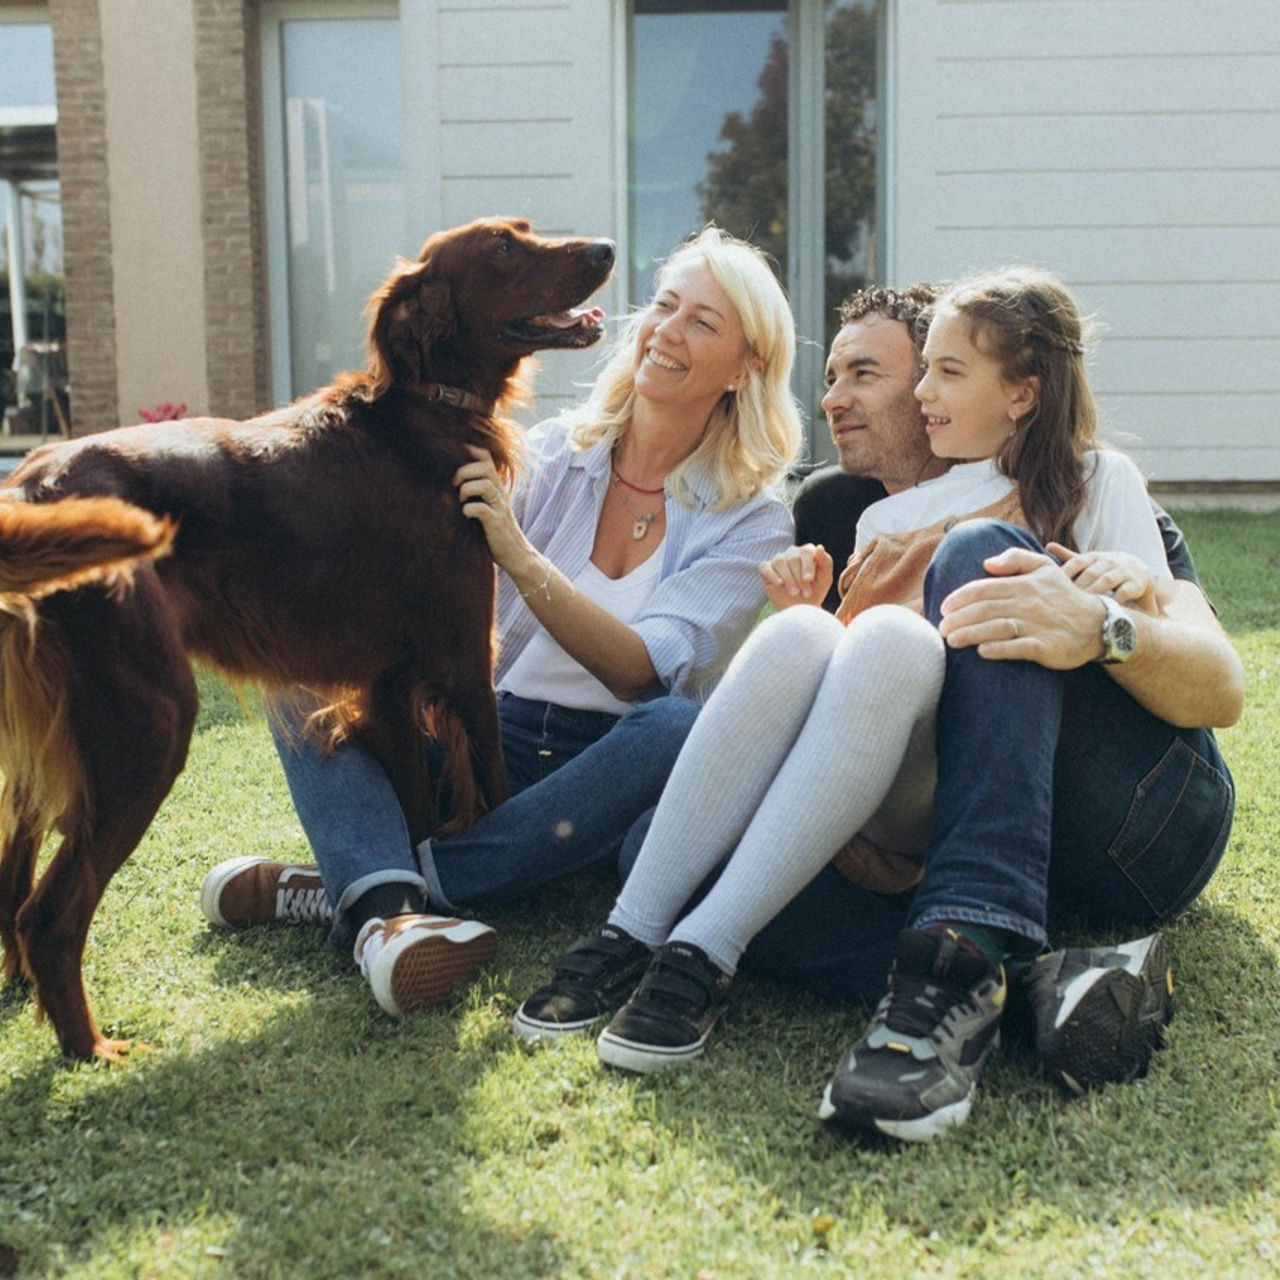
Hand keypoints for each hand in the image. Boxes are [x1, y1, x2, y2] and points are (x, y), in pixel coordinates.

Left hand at [453, 445, 532, 572]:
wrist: (517, 555)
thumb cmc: (496, 532)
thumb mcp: (487, 507)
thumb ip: (474, 495)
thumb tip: (445, 487)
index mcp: (496, 487)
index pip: (486, 458)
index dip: (469, 451)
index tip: (452, 458)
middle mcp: (499, 494)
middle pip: (485, 466)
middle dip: (464, 471)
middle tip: (454, 486)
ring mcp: (499, 508)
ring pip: (485, 484)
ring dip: (466, 489)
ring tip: (461, 501)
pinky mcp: (496, 523)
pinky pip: (481, 509)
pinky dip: (468, 510)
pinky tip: (466, 515)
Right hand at [759, 543, 833, 610]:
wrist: (801, 608)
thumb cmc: (815, 591)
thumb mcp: (825, 579)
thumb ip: (826, 562)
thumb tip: (819, 547)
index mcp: (807, 552)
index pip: (806, 551)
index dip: (808, 565)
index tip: (809, 579)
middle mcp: (792, 553)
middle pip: (793, 558)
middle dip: (799, 577)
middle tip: (806, 593)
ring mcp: (778, 560)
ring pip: (780, 561)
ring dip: (788, 578)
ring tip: (794, 592)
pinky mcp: (765, 569)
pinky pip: (765, 567)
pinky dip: (772, 575)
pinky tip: (780, 583)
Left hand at [936, 546, 1106, 668]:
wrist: (1098, 624)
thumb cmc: (1063, 595)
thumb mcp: (1044, 567)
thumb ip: (1015, 559)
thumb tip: (986, 563)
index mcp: (1024, 584)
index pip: (983, 589)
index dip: (960, 598)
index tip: (944, 608)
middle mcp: (1029, 603)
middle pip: (985, 609)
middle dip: (958, 619)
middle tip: (941, 629)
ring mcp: (1038, 625)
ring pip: (997, 628)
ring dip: (971, 634)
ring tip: (951, 640)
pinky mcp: (1047, 646)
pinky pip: (1019, 648)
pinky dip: (1000, 649)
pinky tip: (982, 652)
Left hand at [1046, 542, 1167, 614]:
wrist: (1139, 571)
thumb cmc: (1106, 569)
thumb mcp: (1089, 562)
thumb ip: (1069, 557)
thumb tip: (1048, 545)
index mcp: (1094, 557)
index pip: (1076, 562)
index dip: (1065, 573)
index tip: (1050, 586)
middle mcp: (1108, 562)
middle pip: (1090, 573)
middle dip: (1076, 587)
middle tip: (1060, 602)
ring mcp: (1123, 572)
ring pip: (1106, 581)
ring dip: (1093, 593)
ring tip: (1079, 607)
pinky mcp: (1136, 584)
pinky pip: (1124, 592)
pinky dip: (1114, 600)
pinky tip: (1103, 610)